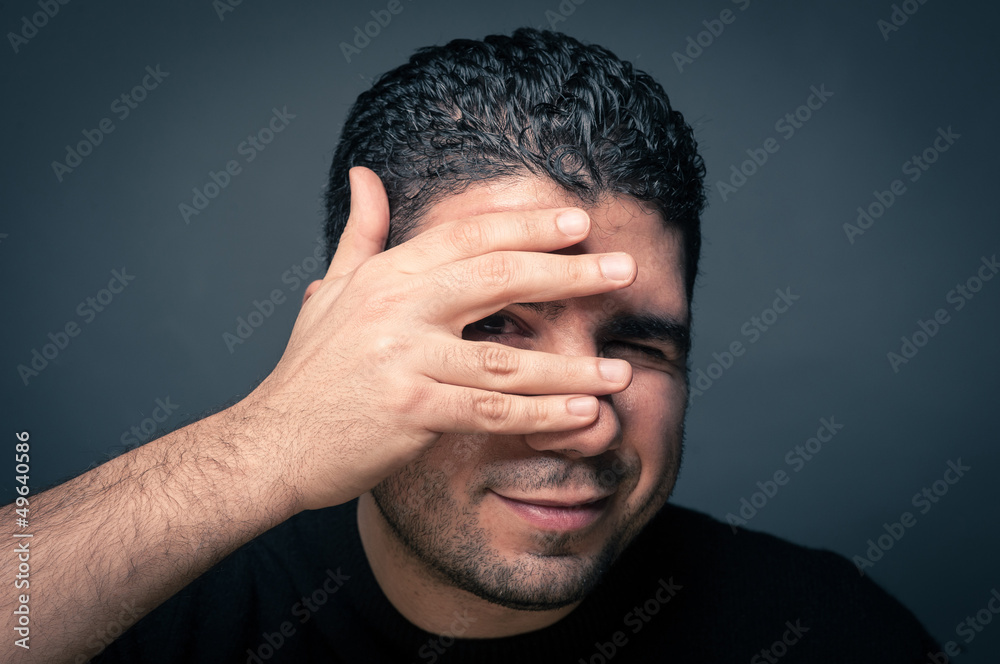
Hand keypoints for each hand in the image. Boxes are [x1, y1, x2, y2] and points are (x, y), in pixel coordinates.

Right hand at [237, 167, 635, 510]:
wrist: (272, 442)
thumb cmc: (310, 370)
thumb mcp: (332, 291)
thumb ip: (361, 234)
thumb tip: (365, 175)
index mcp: (386, 275)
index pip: (468, 237)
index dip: (527, 226)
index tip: (580, 224)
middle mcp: (397, 308)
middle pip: (498, 279)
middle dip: (567, 274)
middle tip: (624, 271)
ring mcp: (404, 359)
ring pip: (506, 358)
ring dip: (570, 365)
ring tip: (620, 370)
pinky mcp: (412, 410)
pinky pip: (492, 411)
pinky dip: (542, 415)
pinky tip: (583, 414)